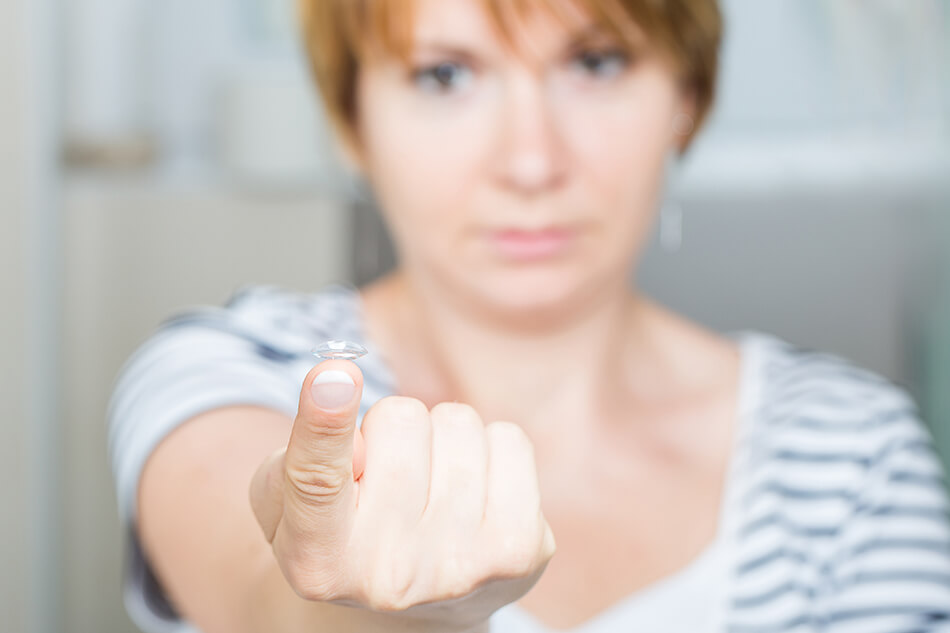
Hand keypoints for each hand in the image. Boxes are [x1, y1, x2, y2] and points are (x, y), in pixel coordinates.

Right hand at [249, 359, 555, 631]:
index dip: (325, 421)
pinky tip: (474, 491)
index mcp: (319, 561)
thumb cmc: (346, 531)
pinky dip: (490, 449)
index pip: (317, 480)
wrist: (421, 610)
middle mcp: (390, 574)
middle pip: (400, 420)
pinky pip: (508, 439)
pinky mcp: (520, 550)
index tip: (333, 374)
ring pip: (458, 422)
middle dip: (393, 424)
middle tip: (389, 468)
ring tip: (431, 484)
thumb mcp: (289, 502)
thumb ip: (302, 456)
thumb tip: (347, 407)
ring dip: (442, 436)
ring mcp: (461, 567)